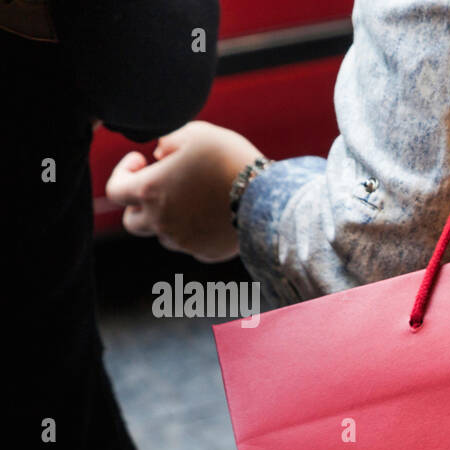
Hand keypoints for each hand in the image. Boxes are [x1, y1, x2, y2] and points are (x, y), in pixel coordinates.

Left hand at [105, 121, 261, 262]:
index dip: (122, 172)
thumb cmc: (230, 160)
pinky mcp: (206, 253)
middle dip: (140, 203)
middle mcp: (161, 221)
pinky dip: (195, 231)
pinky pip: (191, 244)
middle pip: (132, 221)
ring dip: (169, 217)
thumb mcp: (196, 133)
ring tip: (192, 199)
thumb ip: (168, 140)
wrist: (270, 198)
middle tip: (160, 187)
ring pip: (163, 234)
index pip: (114, 189)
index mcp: (150, 191)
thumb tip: (159, 154)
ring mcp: (184, 241)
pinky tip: (212, 215)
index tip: (141, 160)